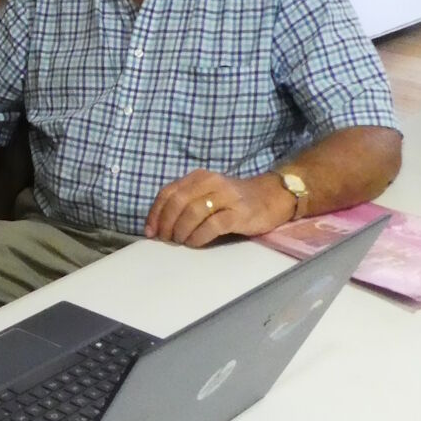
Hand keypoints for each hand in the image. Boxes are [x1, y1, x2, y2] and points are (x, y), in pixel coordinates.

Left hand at [144, 170, 292, 247]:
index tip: (150, 232)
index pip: (168, 192)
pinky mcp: (239, 213)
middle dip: (167, 223)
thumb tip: (158, 225)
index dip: (155, 213)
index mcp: (198, 177)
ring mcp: (226, 197)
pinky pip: (212, 225)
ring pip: (193, 212)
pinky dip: (199, 236)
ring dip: (181, 231)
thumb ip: (185, 203)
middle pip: (178, 202)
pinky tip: (195, 243)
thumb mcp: (207, 194)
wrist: (270, 198)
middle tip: (167, 239)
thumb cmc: (233, 200)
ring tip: (181, 242)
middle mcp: (211, 182)